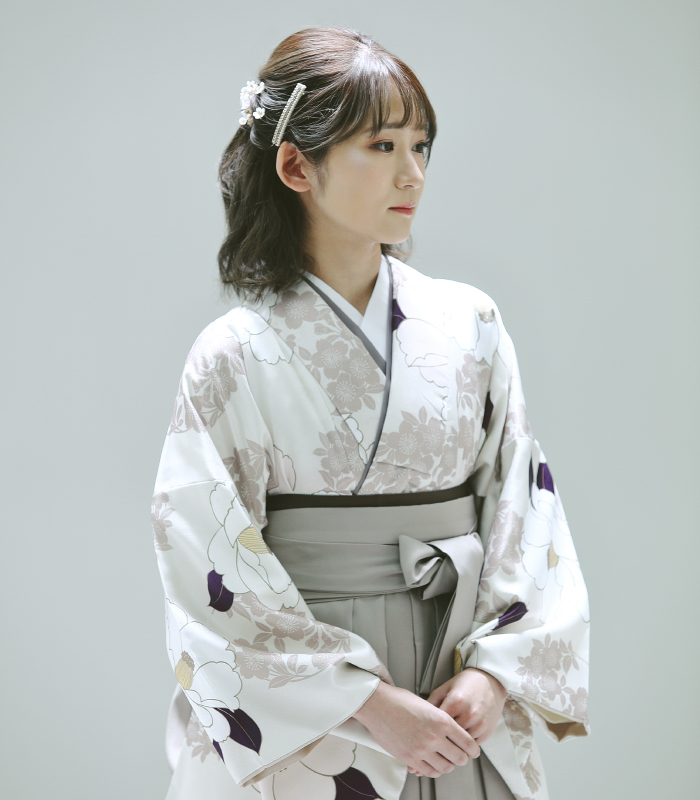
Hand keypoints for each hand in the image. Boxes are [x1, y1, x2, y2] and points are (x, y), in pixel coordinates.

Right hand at [352, 681, 479, 778]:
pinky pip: (430, 772)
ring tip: (446, 759)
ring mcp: (422, 749)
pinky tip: (433, 764)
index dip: (473, 749)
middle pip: (460, 758)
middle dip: (462, 758)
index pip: (468, 742)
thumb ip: (442, 720)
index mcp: (441, 720)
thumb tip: (453, 732)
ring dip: (448, 765)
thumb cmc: (399, 701)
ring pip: (446, 767)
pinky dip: (435, 770)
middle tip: (460, 755)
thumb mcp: (427, 705)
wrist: (377, 704)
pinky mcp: (410, 758)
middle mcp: (434, 736)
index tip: (473, 751)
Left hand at [427, 667, 506, 743]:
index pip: (438, 724)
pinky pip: (471, 747)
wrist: (490, 681)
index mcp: (456, 702)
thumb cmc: (465, 684)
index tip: (424, 734)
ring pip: (461, 745)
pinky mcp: (487, 733)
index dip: (429, 730)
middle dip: (440, 740)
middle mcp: (469, 714)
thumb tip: (418, 719)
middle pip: (449, 737)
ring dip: (453, 746)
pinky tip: (459, 740)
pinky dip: (464, 746)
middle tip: (433, 742)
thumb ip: (431, 702)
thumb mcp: (445, 688)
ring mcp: (479, 725)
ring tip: (445, 743)